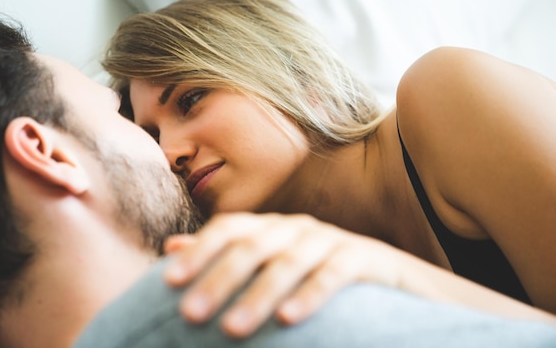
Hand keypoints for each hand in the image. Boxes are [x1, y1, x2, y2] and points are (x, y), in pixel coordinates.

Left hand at [162, 212, 402, 337]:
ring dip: (258, 296)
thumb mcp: (269, 262)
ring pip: (288, 262)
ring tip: (232, 329)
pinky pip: (333, 274)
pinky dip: (310, 295)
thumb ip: (223, 254)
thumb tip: (171, 247)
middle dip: (219, 279)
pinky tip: (289, 320)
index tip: (168, 282)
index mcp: (271, 228)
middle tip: (190, 314)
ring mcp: (330, 240)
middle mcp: (296, 228)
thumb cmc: (317, 271)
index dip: (199, 252)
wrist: (389, 274)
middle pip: (252, 247)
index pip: (228, 229)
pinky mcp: (362, 258)